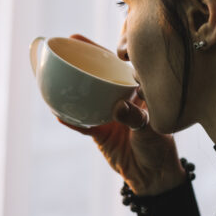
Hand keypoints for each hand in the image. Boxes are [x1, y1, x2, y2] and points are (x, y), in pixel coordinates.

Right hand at [59, 34, 186, 196]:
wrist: (154, 177)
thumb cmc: (160, 147)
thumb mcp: (152, 128)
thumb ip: (137, 116)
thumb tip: (117, 108)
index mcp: (137, 90)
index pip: (121, 64)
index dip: (106, 49)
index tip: (92, 39)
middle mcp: (120, 98)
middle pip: (99, 74)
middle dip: (83, 59)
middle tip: (67, 44)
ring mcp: (108, 114)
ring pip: (86, 96)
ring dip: (71, 85)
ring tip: (54, 71)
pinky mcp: (99, 133)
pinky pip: (81, 123)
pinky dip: (70, 118)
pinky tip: (57, 112)